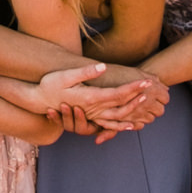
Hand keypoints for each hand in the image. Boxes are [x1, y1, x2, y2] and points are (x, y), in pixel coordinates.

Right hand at [40, 68, 168, 133]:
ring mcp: (91, 115)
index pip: (118, 94)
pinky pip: (109, 125)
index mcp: (91, 97)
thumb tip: (103, 67)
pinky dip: (121, 126)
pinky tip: (131, 125)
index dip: (134, 88)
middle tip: (153, 89)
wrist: (38, 100)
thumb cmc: (50, 85)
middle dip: (138, 98)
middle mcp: (93, 109)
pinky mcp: (89, 117)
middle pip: (122, 106)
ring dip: (133, 110)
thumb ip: (86, 72)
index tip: (146, 81)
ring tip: (145, 103)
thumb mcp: (66, 75)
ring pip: (118, 117)